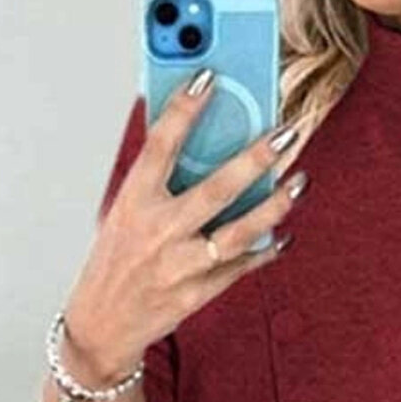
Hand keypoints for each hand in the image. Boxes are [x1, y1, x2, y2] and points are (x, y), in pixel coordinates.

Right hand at [63, 75, 308, 379]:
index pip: (160, 145)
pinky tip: (283, 235)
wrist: (101, 326)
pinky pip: (240, 267)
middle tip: (286, 133)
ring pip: (238, 233)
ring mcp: (179, 266)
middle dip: (255, 158)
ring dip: (274, 206)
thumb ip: (160, 183)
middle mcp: (157, 232)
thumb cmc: (116, 261)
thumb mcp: (125, 214)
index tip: (209, 75)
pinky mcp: (196, 294)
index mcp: (133, 202)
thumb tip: (210, 146)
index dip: (184, 107)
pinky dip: (265, 250)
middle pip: (215, 189)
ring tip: (299, 183)